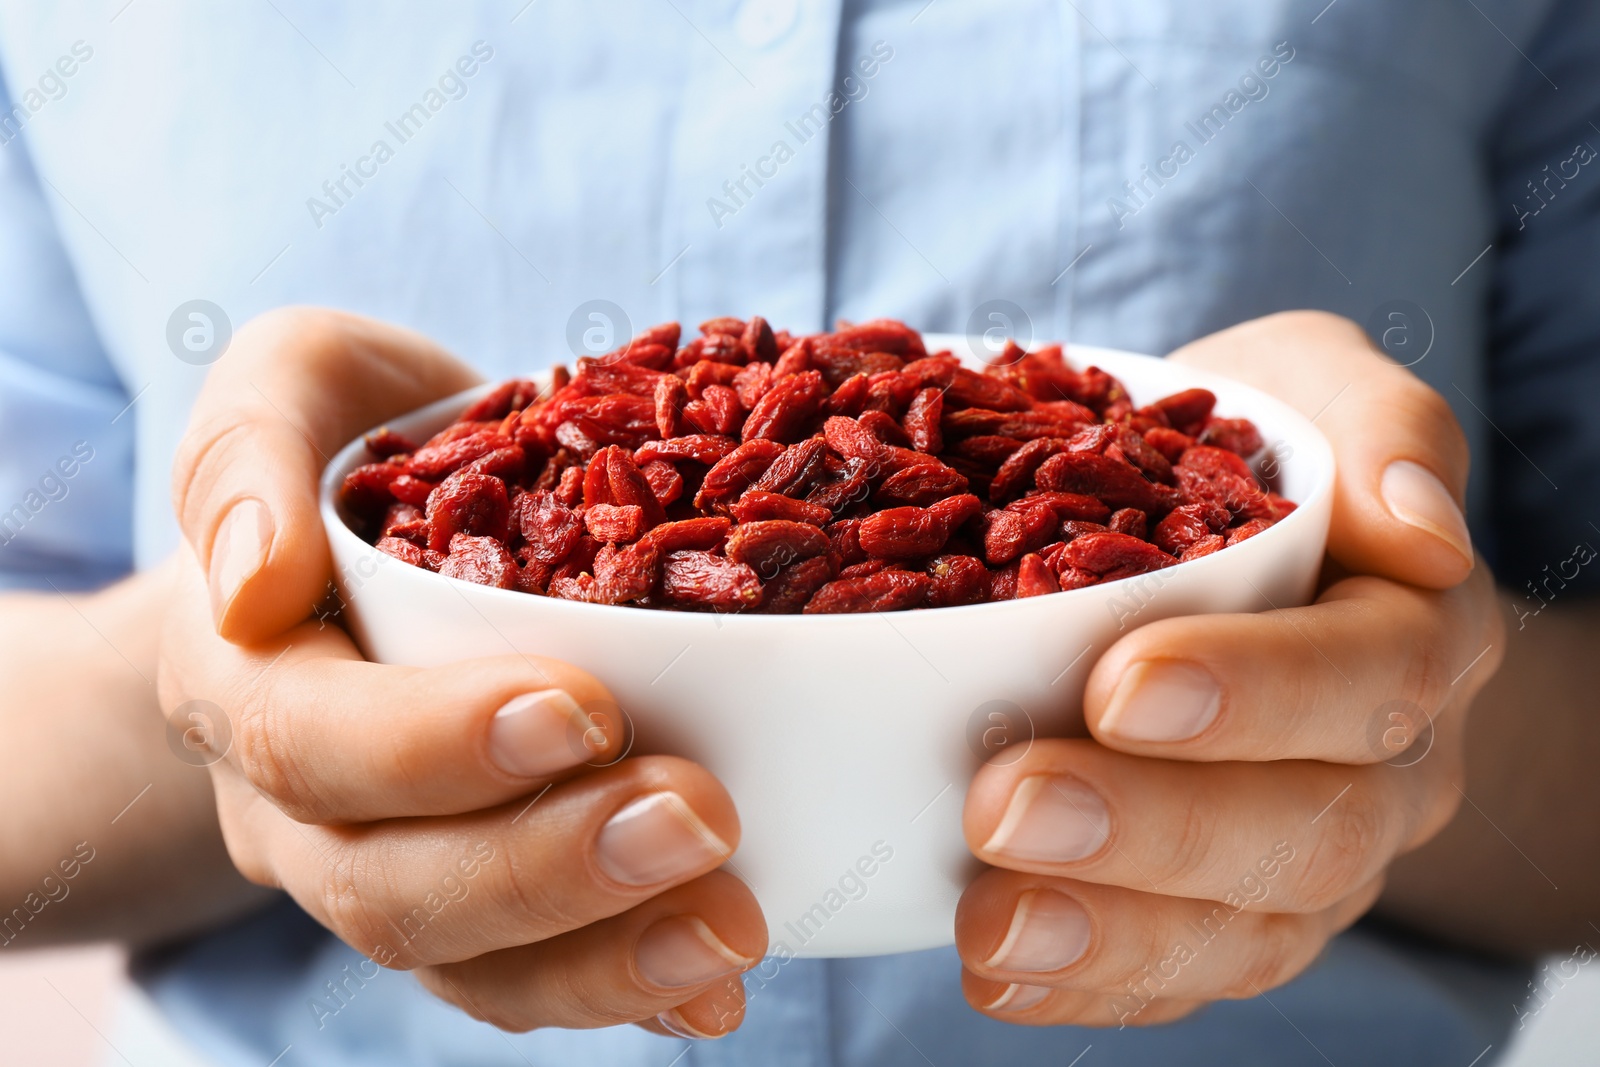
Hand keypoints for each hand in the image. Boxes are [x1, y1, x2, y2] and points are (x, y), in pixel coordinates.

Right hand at [159, 308, 764, 1038]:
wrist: (370, 542)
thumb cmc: (346, 450)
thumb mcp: (291, 383)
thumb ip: (249, 445)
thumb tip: (251, 579)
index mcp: (243, 675)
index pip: (311, 739)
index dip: (434, 744)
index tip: (581, 708)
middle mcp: (300, 805)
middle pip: (390, 886)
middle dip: (547, 867)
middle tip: (696, 818)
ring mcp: (387, 868)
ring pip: (466, 965)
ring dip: (602, 959)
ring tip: (732, 926)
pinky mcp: (475, 904)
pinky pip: (529, 980)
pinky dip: (626, 987)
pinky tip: (717, 983)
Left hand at [954, 311, 1501, 1025]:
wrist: (1226, 546)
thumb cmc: (1255, 457)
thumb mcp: (1313, 386)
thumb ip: (1378, 426)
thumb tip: (1420, 527)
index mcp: (1415, 629)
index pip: (1374, 677)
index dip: (1258, 693)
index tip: (1116, 684)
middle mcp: (1383, 764)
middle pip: (1308, 827)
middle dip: (1154, 829)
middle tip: (1004, 804)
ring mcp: (1311, 855)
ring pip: (1246, 932)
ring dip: (1111, 934)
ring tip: (987, 921)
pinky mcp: (1232, 914)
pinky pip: (1180, 977)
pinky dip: (1088, 984)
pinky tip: (993, 971)